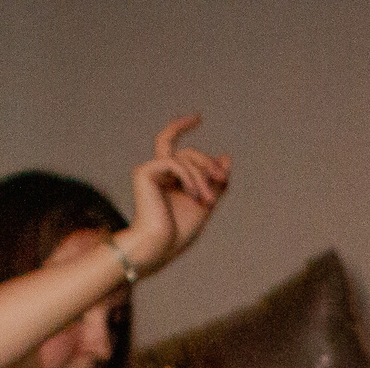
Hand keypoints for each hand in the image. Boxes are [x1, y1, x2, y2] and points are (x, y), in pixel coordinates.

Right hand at [120, 115, 229, 272]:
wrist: (159, 247)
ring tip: (209, 201)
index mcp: (168, 178)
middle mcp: (157, 172)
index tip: (197, 117)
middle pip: (188, 152)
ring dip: (202, 177)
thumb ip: (215, 181)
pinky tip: (193, 195)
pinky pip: (174, 163)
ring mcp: (149, 171)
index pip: (171, 143)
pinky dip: (188, 177)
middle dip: (208, 165)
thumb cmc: (179, 233)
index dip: (181, 126)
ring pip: (184, 158)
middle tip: (222, 180)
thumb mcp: (206, 203)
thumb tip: (226, 158)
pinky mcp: (144, 173)